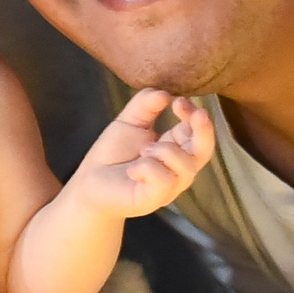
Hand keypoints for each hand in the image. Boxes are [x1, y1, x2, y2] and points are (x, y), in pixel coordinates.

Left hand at [65, 90, 214, 218]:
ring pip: (185, 166)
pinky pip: (164, 181)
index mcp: (176, 148)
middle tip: (195, 113)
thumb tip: (164, 93)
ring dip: (164, 151)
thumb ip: (145, 105)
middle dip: (204, 130)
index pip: (197, 131)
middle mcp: (178, 169)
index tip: (179, 101)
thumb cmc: (113, 154)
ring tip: (143, 150)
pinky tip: (132, 170)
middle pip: (205, 150)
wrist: (88, 182)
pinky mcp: (154, 199)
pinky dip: (147, 169)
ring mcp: (169, 187)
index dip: (195, 115)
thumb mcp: (129, 122)